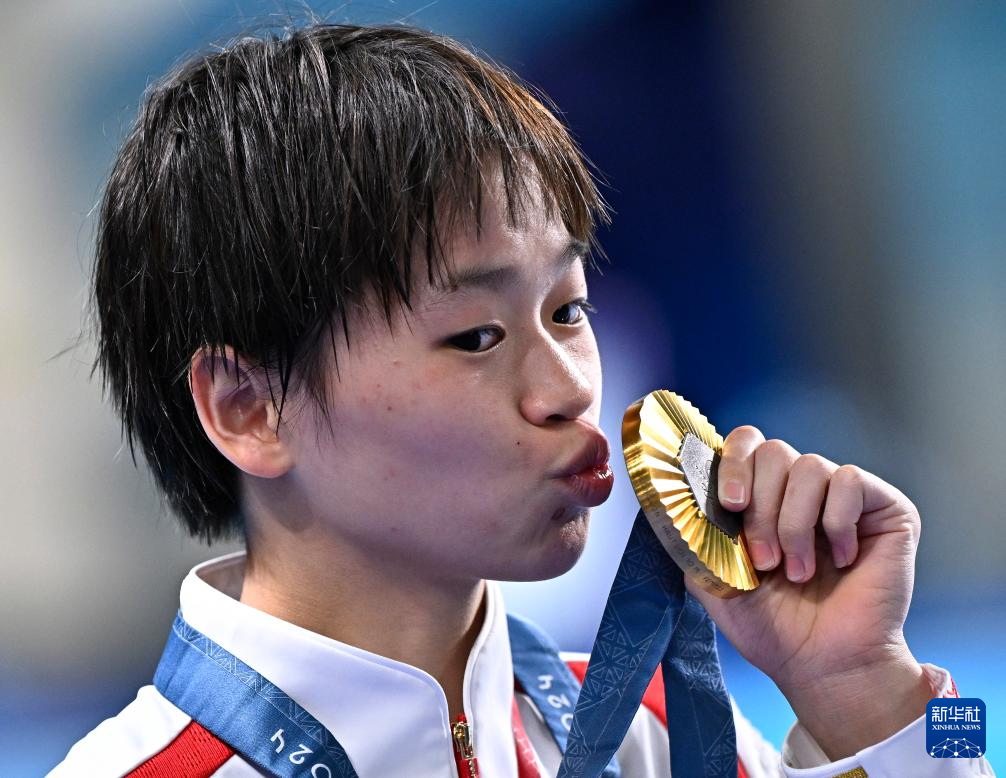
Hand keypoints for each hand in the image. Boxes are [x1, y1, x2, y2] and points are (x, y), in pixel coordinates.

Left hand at [683, 425, 932, 759]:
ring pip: (809, 466)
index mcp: (761, 497)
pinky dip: (837, 522)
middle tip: (764, 559)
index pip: (744, 444)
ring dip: (795, 524)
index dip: (733, 464)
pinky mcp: (884, 506)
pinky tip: (840, 559)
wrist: (823, 666)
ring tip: (797, 571)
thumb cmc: (773, 628)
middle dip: (761, 507)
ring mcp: (841, 495)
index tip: (730, 505)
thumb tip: (673, 502)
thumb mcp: (714, 581)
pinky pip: (850, 480)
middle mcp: (800, 489)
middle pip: (773, 450)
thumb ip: (694, 536)